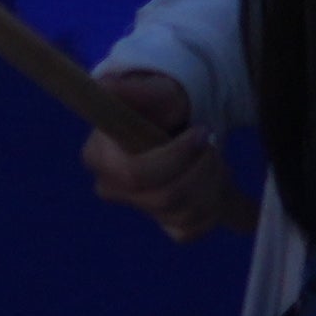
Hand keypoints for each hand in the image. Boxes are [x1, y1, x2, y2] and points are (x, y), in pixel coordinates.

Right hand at [80, 68, 231, 239]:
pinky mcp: (164, 225)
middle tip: (212, 142)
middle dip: (201, 168)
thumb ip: (135, 91)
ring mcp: (140, 209)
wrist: (179, 121)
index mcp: (101, 156)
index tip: (201, 132)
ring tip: (212, 156)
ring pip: (184, 214)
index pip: (135, 174)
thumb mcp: (154, 91)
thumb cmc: (160, 104)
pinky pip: (193, 229)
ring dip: (211, 182)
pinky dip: (213, 204)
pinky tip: (212, 179)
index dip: (175, 158)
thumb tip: (107, 85)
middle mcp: (113, 188)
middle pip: (165, 198)